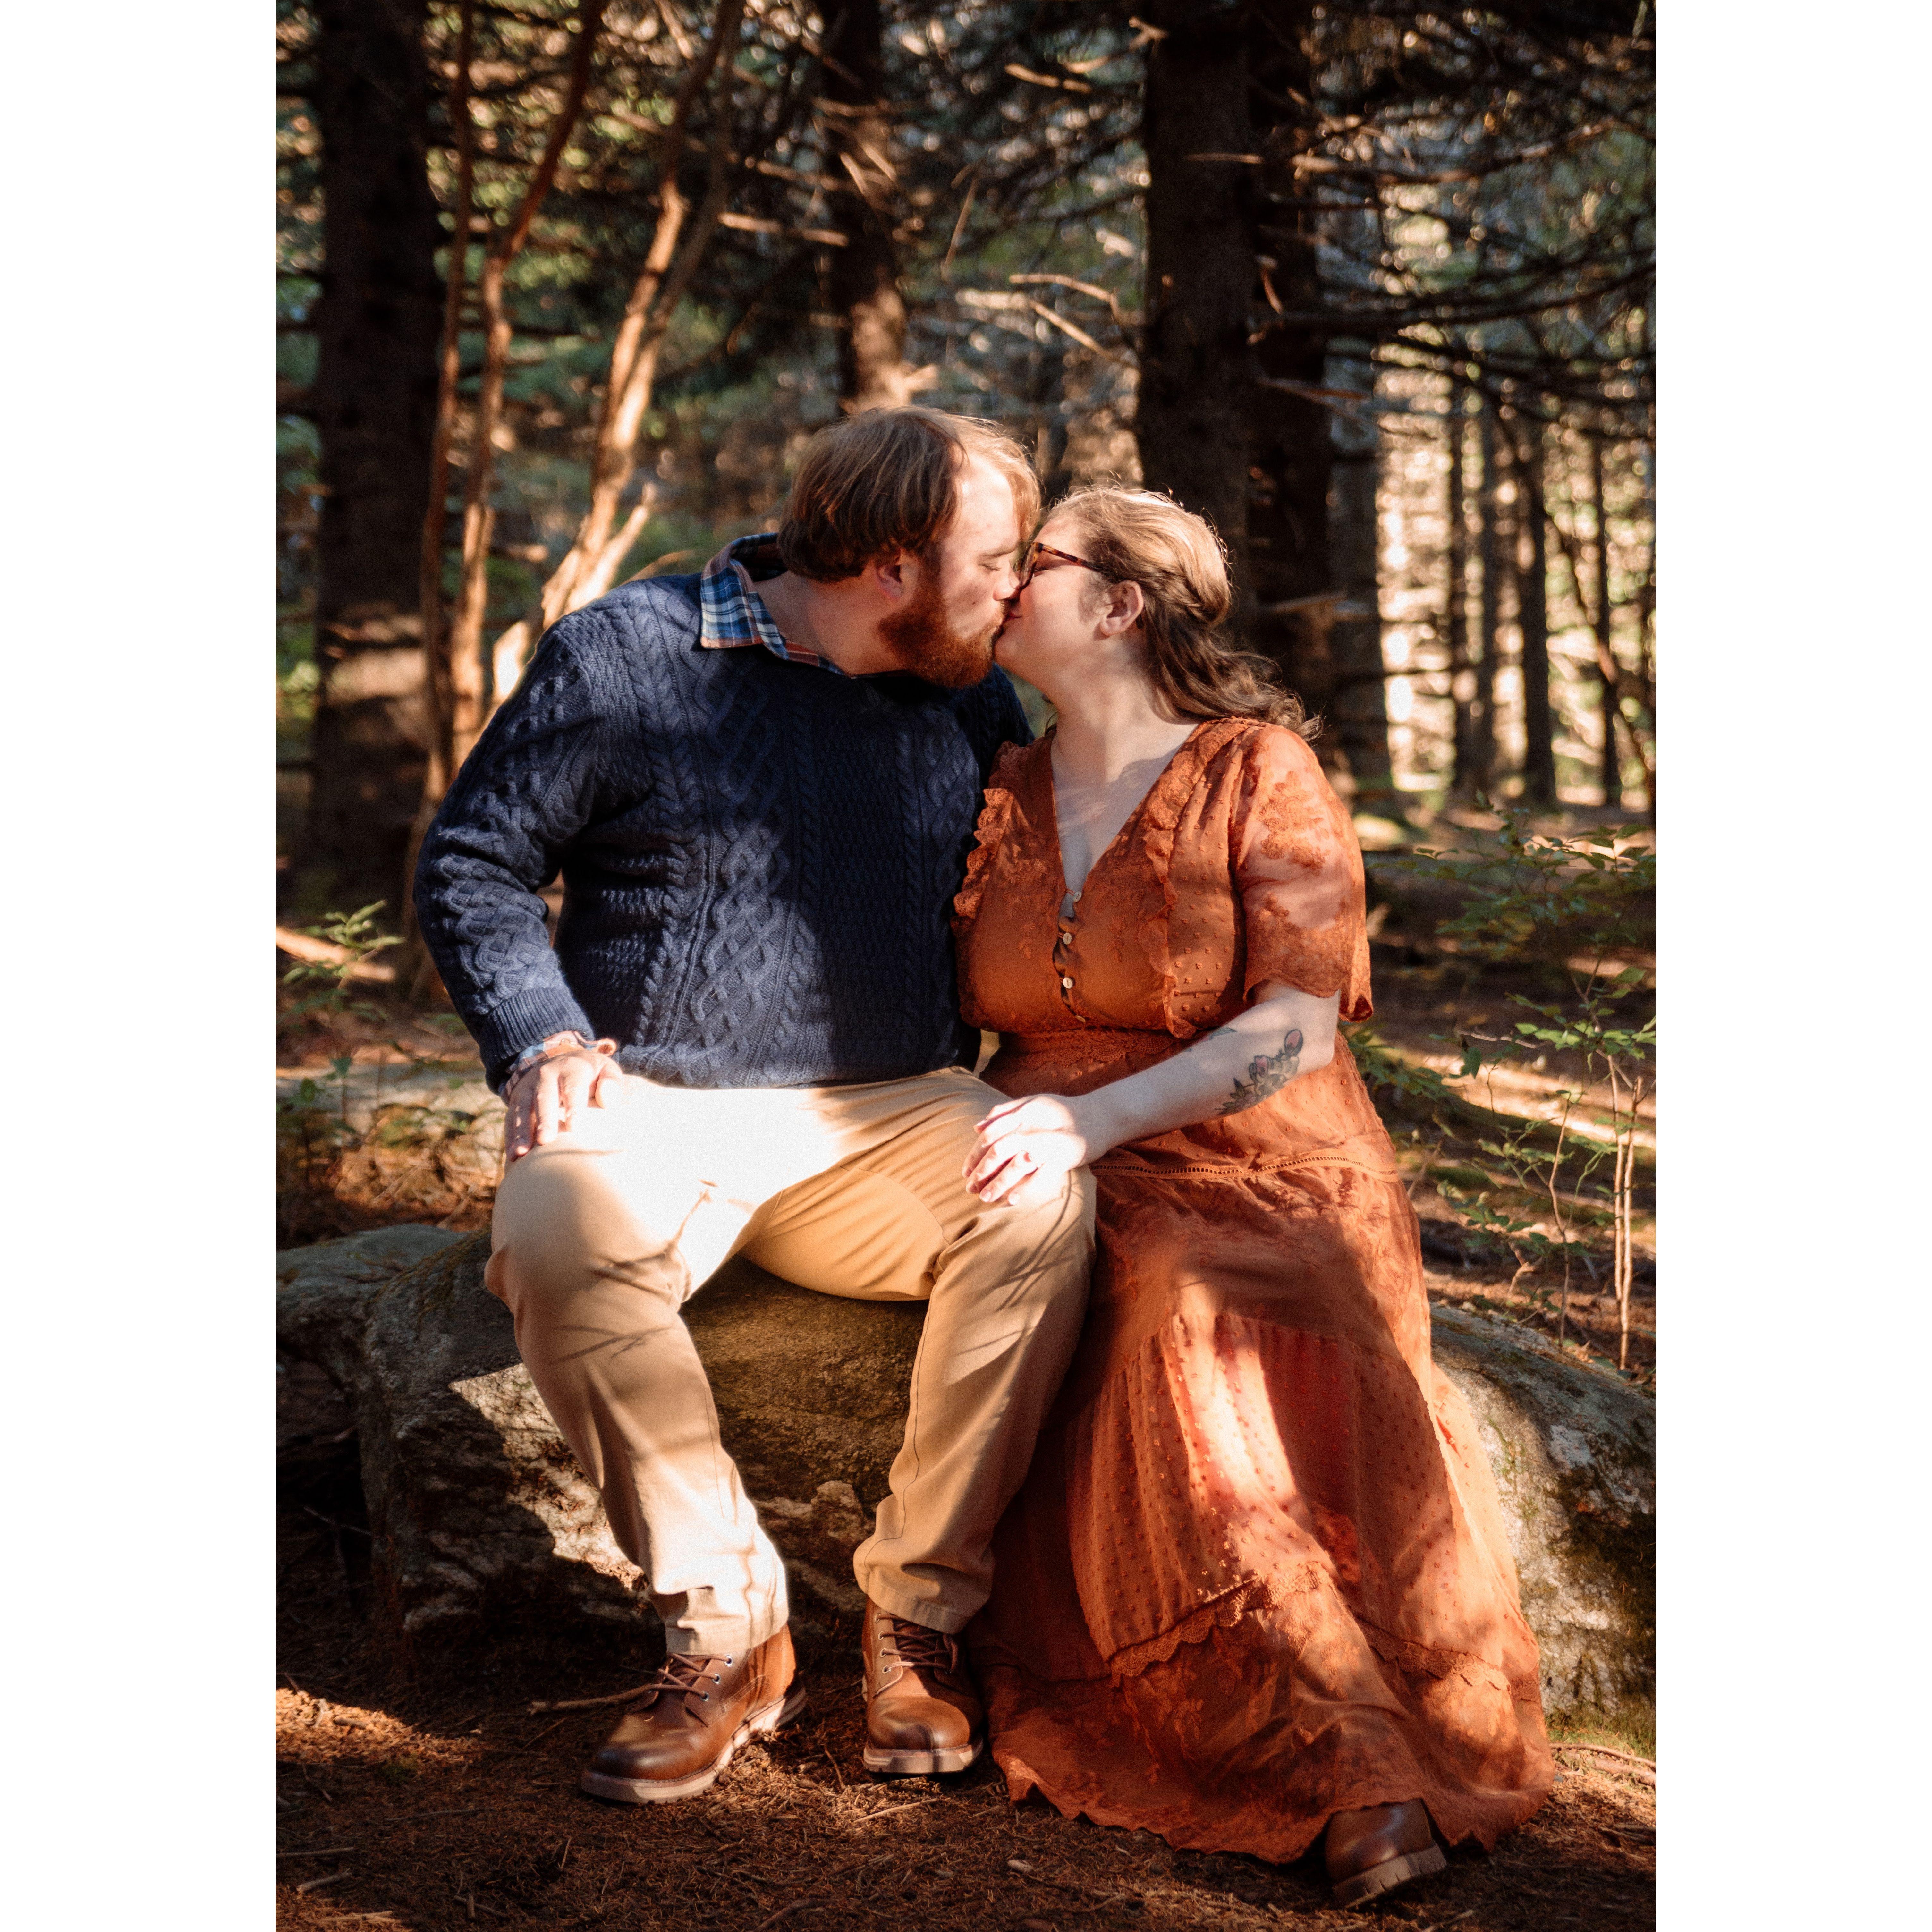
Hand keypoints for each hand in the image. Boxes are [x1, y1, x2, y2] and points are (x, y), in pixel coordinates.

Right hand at [505, 1046, 623, 1160]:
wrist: (564, 1061)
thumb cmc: (592, 1074)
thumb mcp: (606, 1071)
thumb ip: (612, 1083)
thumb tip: (608, 1100)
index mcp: (572, 1068)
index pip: (573, 1087)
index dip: (573, 1106)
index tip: (574, 1127)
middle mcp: (546, 1075)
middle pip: (544, 1098)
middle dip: (544, 1119)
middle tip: (545, 1140)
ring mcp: (528, 1086)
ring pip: (522, 1109)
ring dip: (521, 1131)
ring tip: (521, 1153)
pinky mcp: (516, 1098)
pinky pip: (511, 1118)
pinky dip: (511, 1137)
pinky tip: (512, 1156)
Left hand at [962, 1092, 1109, 1207]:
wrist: (1098, 1116)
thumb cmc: (1062, 1111)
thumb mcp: (1031, 1103)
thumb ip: (1003, 1112)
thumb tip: (977, 1127)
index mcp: (1021, 1114)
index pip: (989, 1135)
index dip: (974, 1154)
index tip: (966, 1171)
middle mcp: (1031, 1128)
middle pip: (998, 1151)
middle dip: (981, 1171)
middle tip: (970, 1189)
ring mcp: (1047, 1144)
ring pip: (1015, 1166)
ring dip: (997, 1183)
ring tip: (985, 1198)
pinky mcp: (1062, 1159)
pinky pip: (1040, 1176)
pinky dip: (1025, 1188)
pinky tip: (1011, 1200)